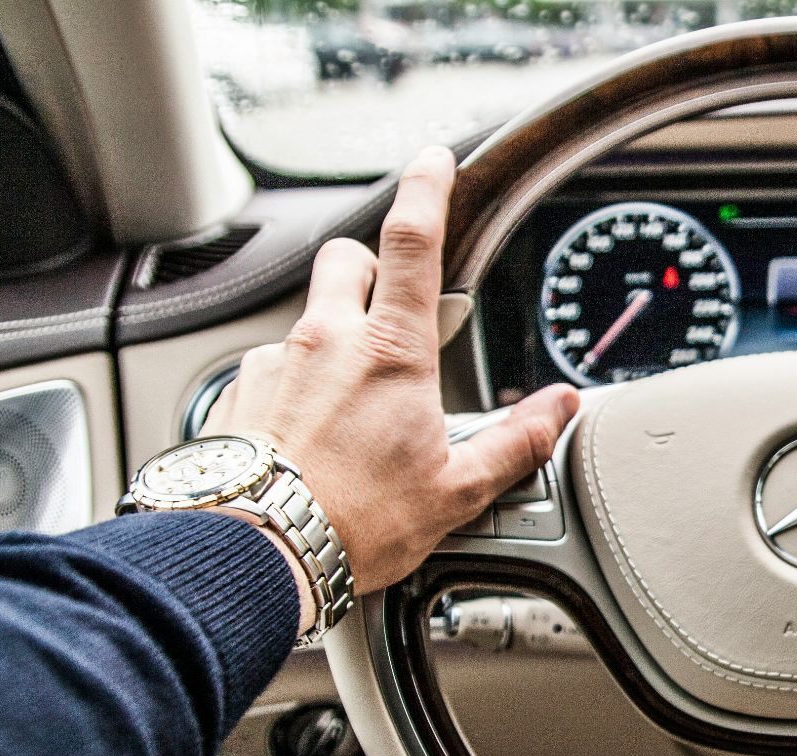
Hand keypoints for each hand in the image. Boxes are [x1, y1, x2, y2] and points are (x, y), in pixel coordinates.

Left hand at [204, 145, 579, 596]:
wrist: (252, 554)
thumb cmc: (352, 526)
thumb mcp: (455, 491)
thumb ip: (513, 442)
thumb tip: (558, 410)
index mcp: (391, 354)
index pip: (413, 241)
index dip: (427, 189)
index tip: (434, 160)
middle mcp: (325, 343)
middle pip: (348, 258)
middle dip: (373, 267)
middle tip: (394, 307)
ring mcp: (274, 365)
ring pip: (308, 318)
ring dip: (333, 340)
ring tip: (351, 407)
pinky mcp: (237, 396)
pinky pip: (271, 370)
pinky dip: (294, 389)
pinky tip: (307, 440)